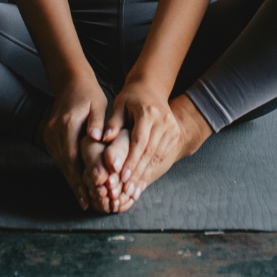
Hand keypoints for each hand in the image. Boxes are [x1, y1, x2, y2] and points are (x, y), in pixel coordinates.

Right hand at [41, 76, 109, 211]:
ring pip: (61, 164)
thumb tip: (95, 138)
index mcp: (67, 125)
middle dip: (76, 186)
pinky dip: (68, 171)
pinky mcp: (50, 136)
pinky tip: (78, 182)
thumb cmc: (88, 94)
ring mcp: (50, 135)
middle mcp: (55, 132)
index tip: (88, 197)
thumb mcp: (97, 104)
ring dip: (72, 181)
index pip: (72, 159)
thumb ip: (97, 122)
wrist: (69, 81)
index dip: (79, 180)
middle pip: (65, 165)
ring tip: (85, 199)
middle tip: (88, 204)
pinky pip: (60, 158)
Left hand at [103, 77, 180, 204]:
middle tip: (127, 189)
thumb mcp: (119, 106)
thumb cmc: (131, 97)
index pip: (139, 142)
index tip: (122, 176)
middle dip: (137, 172)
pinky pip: (163, 154)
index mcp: (148, 113)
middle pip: (149, 151)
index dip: (131, 160)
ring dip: (145, 174)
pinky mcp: (175, 133)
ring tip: (134, 189)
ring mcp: (171, 127)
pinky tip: (143, 180)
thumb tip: (101, 138)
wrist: (152, 87)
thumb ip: (112, 123)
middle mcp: (163, 120)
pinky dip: (152, 168)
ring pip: (158, 156)